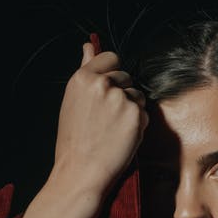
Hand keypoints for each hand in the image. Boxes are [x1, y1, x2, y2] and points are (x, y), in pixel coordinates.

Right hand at [47, 39, 149, 200]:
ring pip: (137, 96)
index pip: (111, 58)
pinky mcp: (136, 115)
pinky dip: (137, 126)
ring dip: (131, 110)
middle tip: (106, 120)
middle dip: (122, 94)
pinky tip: (121, 138)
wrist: (80, 172)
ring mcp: (120, 98)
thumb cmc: (74, 141)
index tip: (108, 90)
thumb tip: (88, 45)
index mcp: (83, 78)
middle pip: (126, 77)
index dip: (113, 74)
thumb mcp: (73, 101)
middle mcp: (102, 84)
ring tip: (112, 130)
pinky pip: (144, 114)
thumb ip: (85, 71)